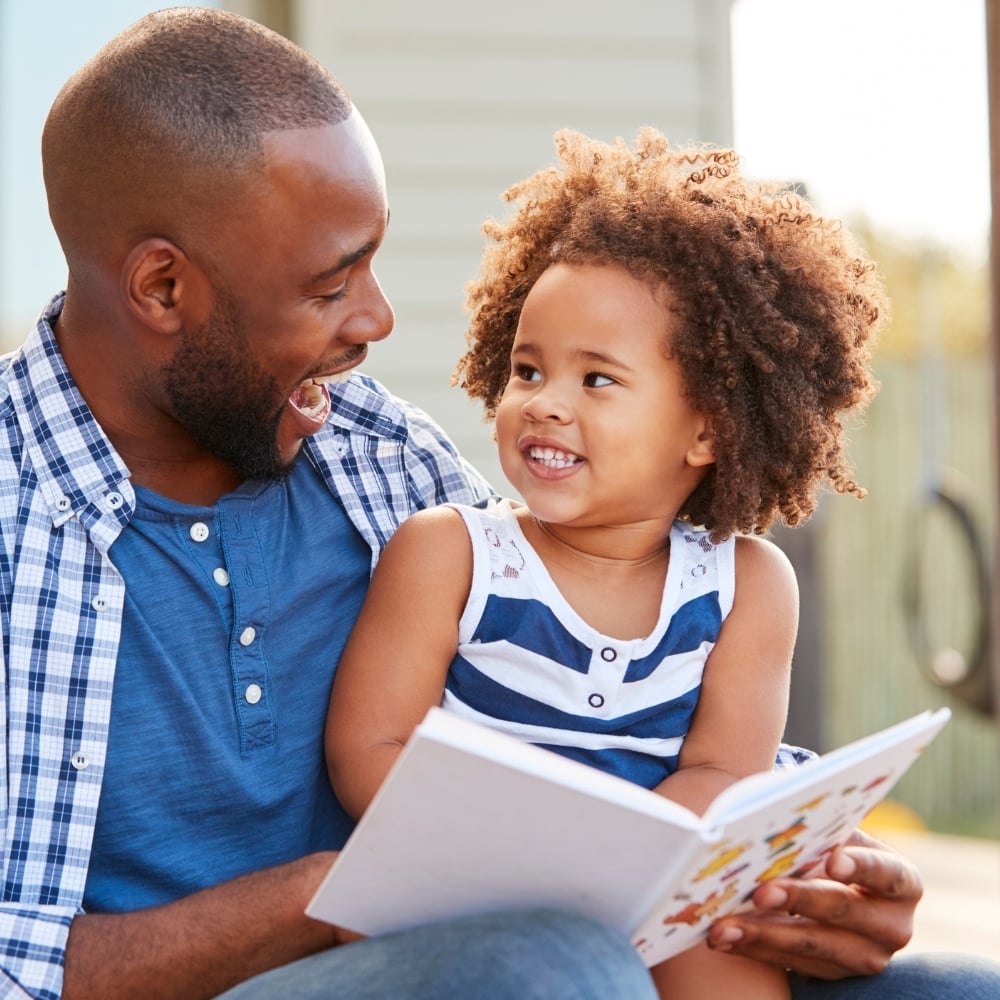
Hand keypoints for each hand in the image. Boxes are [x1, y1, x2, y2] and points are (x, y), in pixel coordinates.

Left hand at [706, 829, 922, 979]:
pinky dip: (754, 949)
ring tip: (724, 926)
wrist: (836, 888)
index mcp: (901, 880)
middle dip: (798, 900)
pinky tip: (723, 938)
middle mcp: (893, 925)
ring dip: (763, 934)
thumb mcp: (838, 835)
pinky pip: (791, 965)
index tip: (832, 859)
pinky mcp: (835, 976)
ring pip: (813, 947)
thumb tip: (783, 819)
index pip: (886, 872)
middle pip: (843, 911)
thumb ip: (823, 830)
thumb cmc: (832, 847)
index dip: (861, 866)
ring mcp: (866, 957)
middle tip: (760, 892)